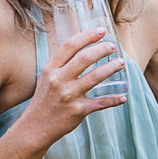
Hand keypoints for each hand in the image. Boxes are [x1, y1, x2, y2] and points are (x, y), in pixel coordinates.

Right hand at [13, 27, 126, 147]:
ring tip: (120, 63)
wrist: (35, 127)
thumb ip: (62, 65)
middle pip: (84, 58)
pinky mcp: (77, 110)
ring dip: (111, 68)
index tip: (101, 31)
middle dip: (102, 49)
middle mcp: (59, 80)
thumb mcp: (47, 78)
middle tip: (112, 46)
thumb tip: (83, 50)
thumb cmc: (44, 100)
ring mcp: (68, 95)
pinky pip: (100, 103)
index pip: (70, 46)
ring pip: (95, 77)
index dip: (87, 36)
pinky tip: (122, 97)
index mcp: (50, 69)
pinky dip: (113, 100)